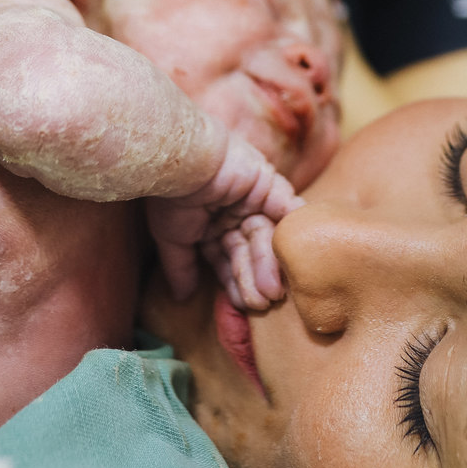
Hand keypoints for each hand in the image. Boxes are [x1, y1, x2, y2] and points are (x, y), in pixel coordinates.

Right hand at [147, 132, 301, 311]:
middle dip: (253, 278)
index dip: (234, 283)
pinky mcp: (270, 186)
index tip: (242, 306)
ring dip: (267, 265)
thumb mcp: (172, 238)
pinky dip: (292, 230)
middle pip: (248, 251)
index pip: (227, 260)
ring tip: (270, 291)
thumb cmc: (171, 197)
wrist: (183, 161)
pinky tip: (295, 254)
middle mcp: (234, 213)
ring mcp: (253, 199)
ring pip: (264, 237)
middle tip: (261, 303)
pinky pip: (288, 209)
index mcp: (212, 225)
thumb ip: (181, 267)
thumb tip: (181, 297)